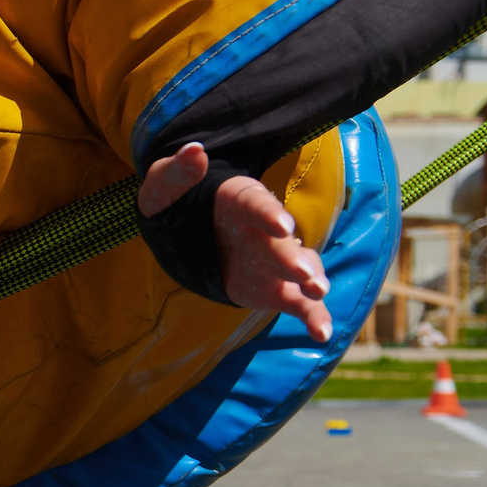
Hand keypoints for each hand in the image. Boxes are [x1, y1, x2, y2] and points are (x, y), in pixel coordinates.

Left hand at [139, 142, 332, 341]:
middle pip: (283, 244)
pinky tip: (323, 335)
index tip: (280, 224)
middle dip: (294, 258)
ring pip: (301, 270)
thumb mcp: (164, 187)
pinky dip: (314, 317)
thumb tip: (193, 151)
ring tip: (319, 295)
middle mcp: (266, 230)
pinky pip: (299, 303)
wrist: (187, 234)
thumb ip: (177, 173)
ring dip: (312, 283)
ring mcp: (273, 260)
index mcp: (242, 201)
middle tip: (305, 275)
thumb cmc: (177, 205)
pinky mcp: (274, 288)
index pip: (257, 205)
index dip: (269, 213)